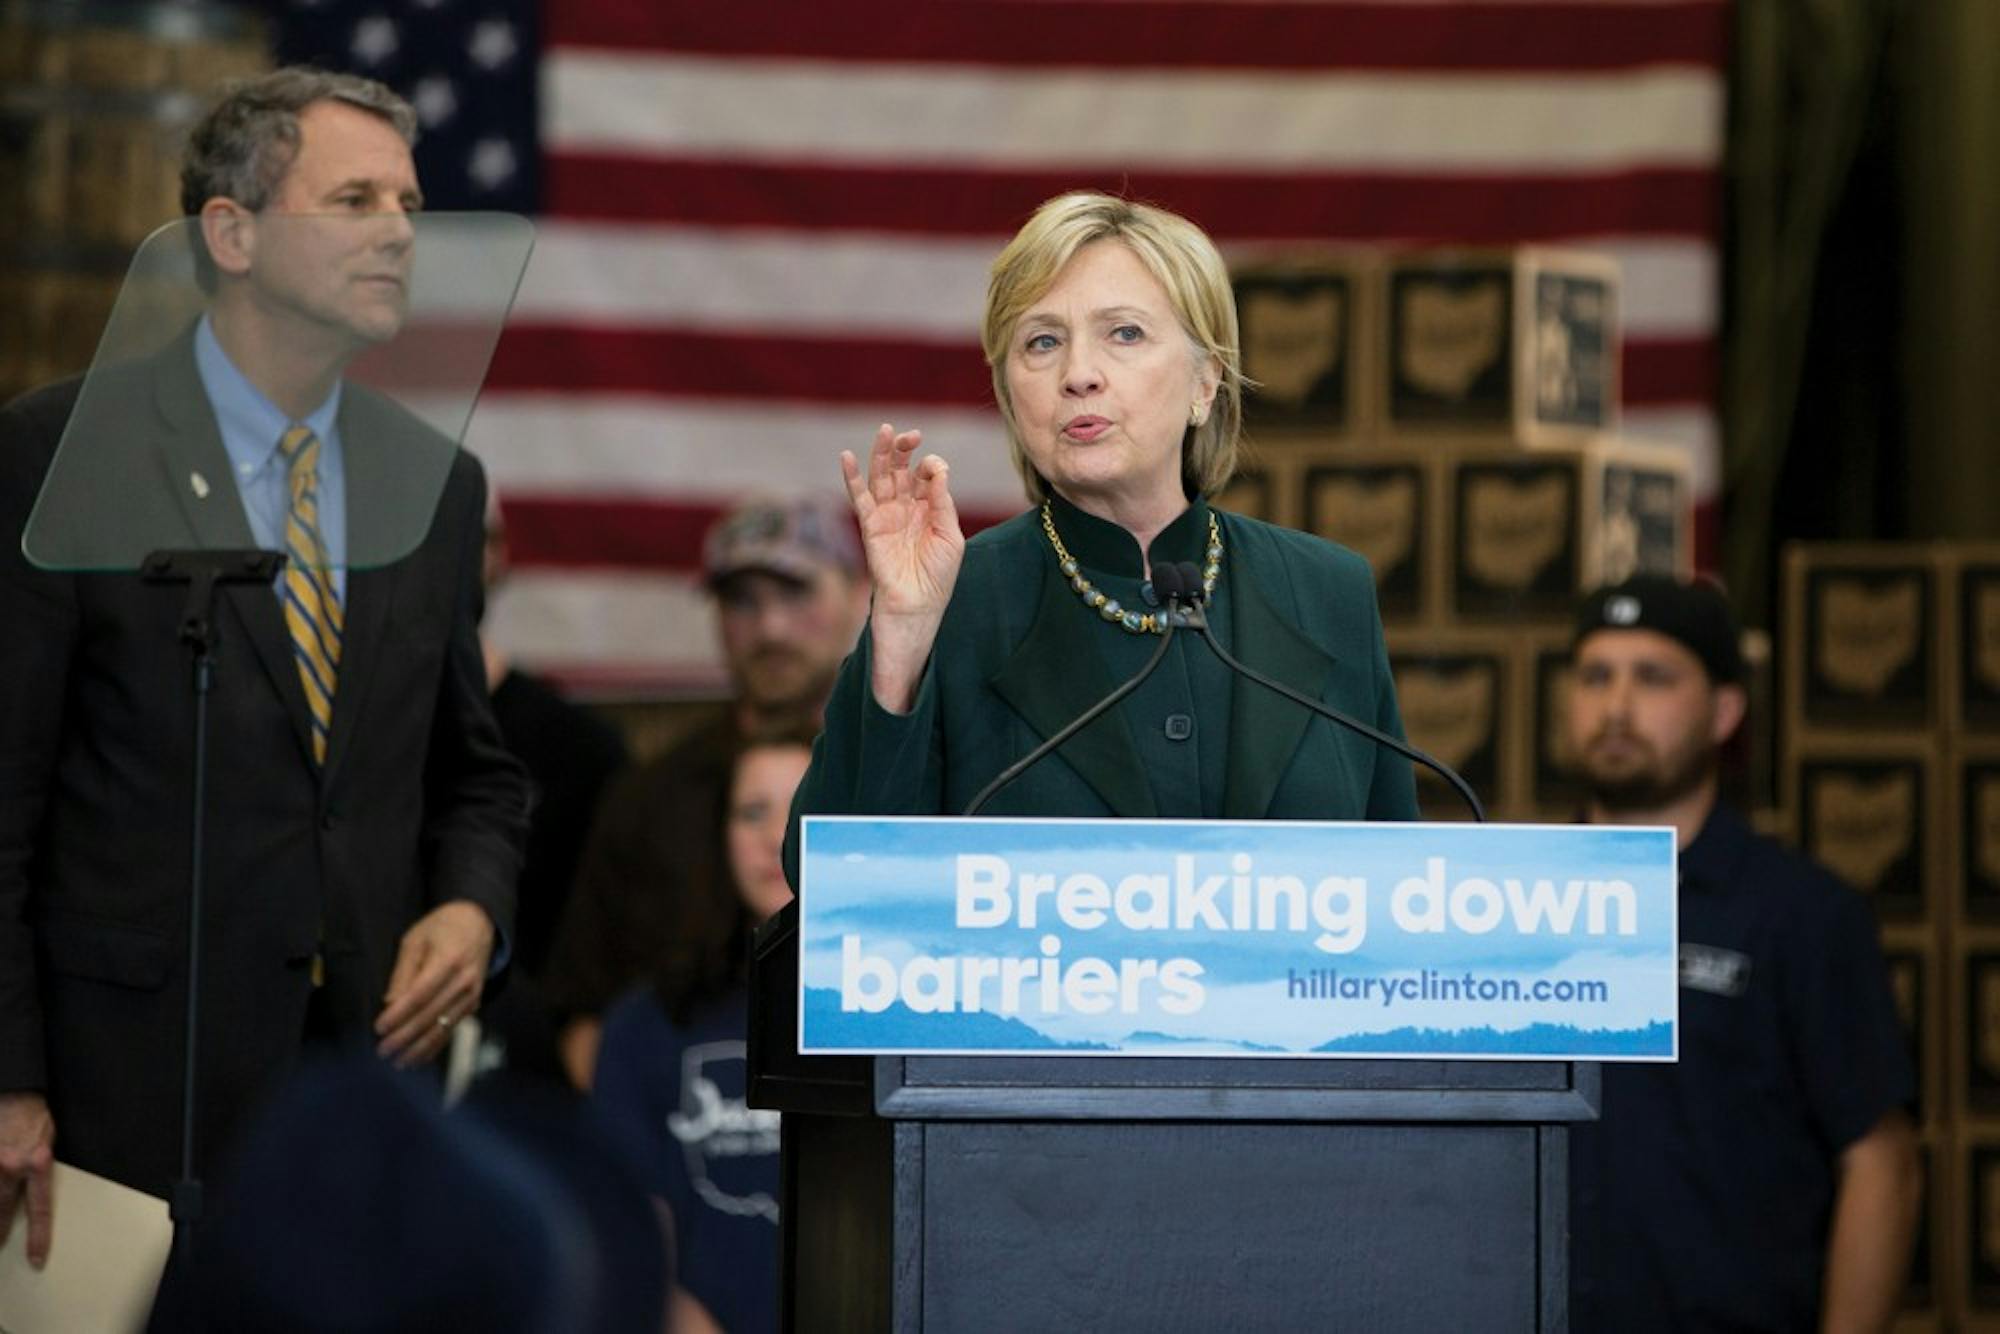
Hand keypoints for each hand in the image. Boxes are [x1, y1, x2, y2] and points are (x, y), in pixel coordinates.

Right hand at [0, 1092, 53, 1268]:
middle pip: (2, 1211)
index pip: (40, 1210)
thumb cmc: (35, 1119)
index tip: (37, 1258)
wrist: (15, 1094)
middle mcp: (12, 1167)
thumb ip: (39, 1172)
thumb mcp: (48, 1145)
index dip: (39, 1238)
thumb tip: (31, 1197)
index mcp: (38, 1165)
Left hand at [374, 901, 492, 1067]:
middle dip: (404, 1036)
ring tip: (399, 1062)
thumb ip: (403, 972)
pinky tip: (420, 1058)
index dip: (398, 1014)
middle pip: (430, 1015)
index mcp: (448, 960)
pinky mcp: (474, 1003)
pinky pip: (453, 1029)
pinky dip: (436, 1046)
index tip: (379, 1028)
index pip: (419, 995)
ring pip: (443, 1028)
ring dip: (419, 1048)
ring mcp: (471, 995)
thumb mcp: (416, 940)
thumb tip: (389, 1003)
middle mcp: (463, 981)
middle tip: (383, 1050)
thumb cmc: (442, 927)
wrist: (479, 922)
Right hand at [842, 424, 963, 711]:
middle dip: (904, 449)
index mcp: (930, 507)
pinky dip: (852, 478)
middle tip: (909, 435)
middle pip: (901, 469)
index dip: (932, 466)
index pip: (928, 475)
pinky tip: (847, 456)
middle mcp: (907, 507)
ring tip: (884, 431)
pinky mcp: (870, 526)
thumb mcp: (950, 536)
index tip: (937, 470)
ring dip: (881, 454)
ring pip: (881, 477)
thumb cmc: (938, 575)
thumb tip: (936, 466)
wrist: (917, 605)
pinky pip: (859, 498)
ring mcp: (887, 515)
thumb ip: (942, 502)